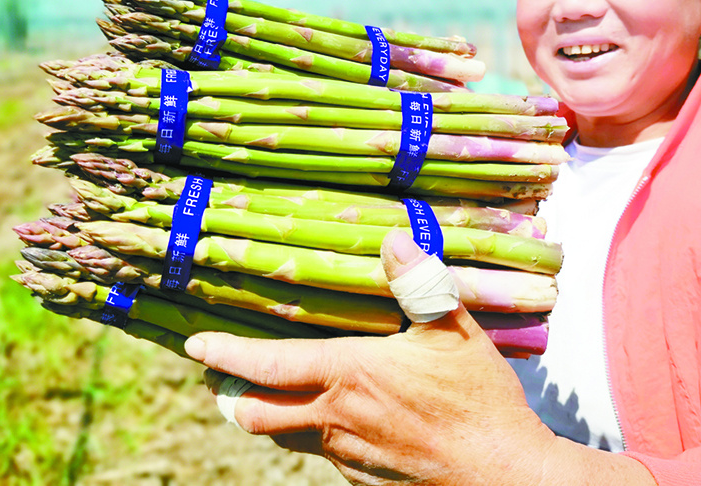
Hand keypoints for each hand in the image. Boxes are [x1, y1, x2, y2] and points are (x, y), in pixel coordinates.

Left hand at [184, 230, 560, 484]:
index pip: (268, 366)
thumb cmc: (479, 402)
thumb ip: (418, 284)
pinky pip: (325, 451)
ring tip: (265, 392)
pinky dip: (314, 430)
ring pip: (287, 436)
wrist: (504, 477)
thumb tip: (392, 239)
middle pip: (257, 414)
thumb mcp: (453, 331)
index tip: (196, 346)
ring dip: (268, 414)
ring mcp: (348, 455)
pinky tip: (336, 414)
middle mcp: (337, 419)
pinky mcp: (364, 478)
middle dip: (231, 394)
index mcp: (349, 376)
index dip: (227, 355)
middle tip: (218, 375)